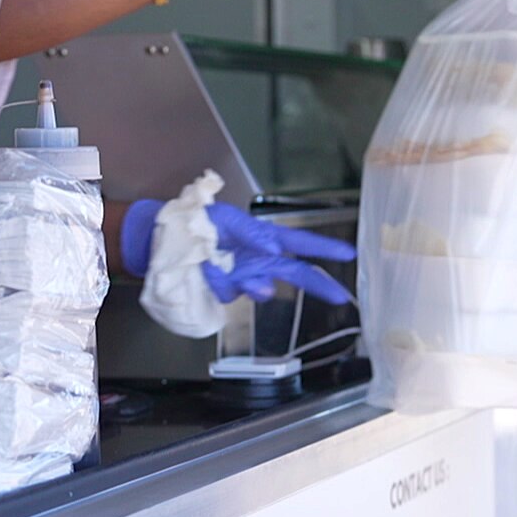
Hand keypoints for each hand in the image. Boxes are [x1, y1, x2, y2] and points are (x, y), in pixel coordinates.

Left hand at [120, 200, 355, 304]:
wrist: (168, 239)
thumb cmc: (201, 221)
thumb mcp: (227, 218)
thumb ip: (252, 233)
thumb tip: (271, 249)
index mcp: (265, 238)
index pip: (300, 243)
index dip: (324, 250)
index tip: (348, 255)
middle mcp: (260, 260)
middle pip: (295, 274)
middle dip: (318, 285)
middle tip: (339, 297)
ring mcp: (244, 278)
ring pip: (261, 290)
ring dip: (252, 284)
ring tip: (230, 269)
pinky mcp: (226, 291)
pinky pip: (231, 293)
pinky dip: (219, 282)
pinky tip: (205, 269)